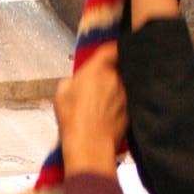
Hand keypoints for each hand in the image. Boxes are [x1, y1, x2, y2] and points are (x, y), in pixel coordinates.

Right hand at [55, 46, 126, 175]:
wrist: (89, 145)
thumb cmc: (73, 119)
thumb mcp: (61, 93)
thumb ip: (72, 80)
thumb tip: (76, 82)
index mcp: (98, 69)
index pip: (111, 49)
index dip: (111, 49)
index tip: (110, 51)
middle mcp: (116, 78)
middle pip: (119, 67)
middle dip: (113, 72)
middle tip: (102, 80)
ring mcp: (126, 94)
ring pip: (124, 84)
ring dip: (117, 89)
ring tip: (104, 101)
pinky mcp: (131, 110)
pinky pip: (127, 102)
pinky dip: (120, 105)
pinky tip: (109, 114)